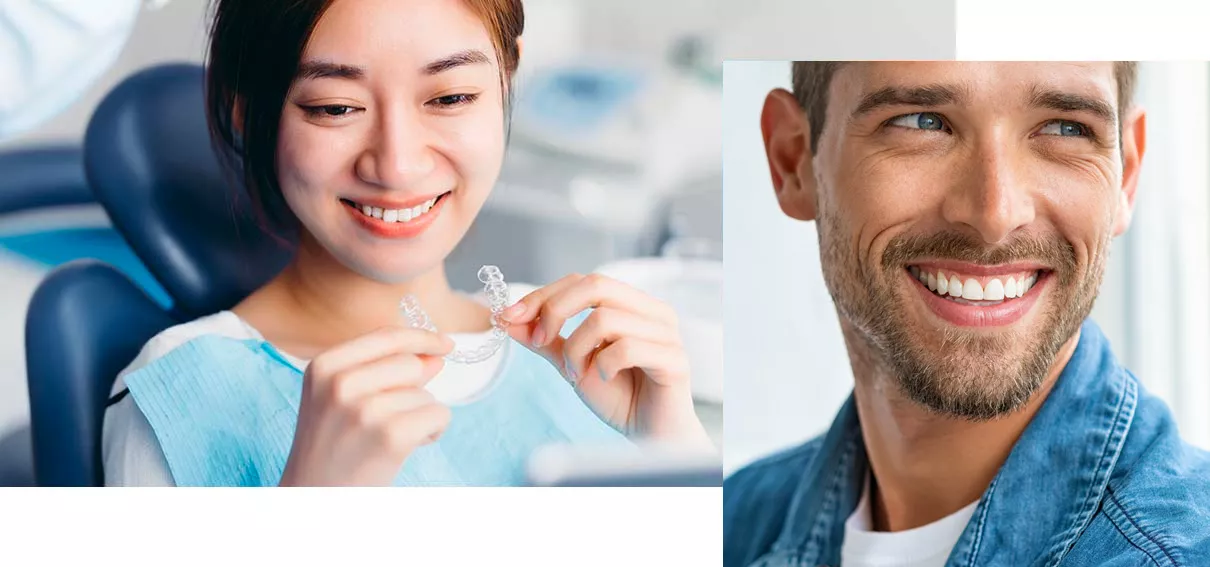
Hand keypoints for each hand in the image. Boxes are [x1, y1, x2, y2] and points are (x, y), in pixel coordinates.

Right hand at [278, 326, 455, 485]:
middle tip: (389, 420)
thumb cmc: (332, 448)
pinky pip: (438, 414)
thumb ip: (385, 371)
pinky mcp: (391, 435)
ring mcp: (364, 409)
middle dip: (414, 390)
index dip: (422, 338)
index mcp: (323, 366)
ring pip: (425, 393)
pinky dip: (432, 432)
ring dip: (419, 416)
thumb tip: (435, 354)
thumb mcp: (341, 400)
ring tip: (388, 440)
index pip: (387, 336)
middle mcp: (340, 383)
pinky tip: (405, 448)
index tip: (444, 344)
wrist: (314, 499)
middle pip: (411, 364)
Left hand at [501, 273, 712, 450]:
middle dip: (555, 310)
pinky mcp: (674, 360)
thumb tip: (506, 317)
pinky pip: (627, 348)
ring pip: (605, 319)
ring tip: (577, 374)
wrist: (650, 437)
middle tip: (539, 342)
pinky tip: (604, 380)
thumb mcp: (572, 364)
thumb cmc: (619, 397)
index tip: (510, 317)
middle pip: (596, 285)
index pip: (583, 281)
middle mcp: (653, 312)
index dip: (544, 295)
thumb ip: (545, 340)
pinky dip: (603, 365)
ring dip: (577, 349)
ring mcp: (667, 334)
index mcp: (633, 304)